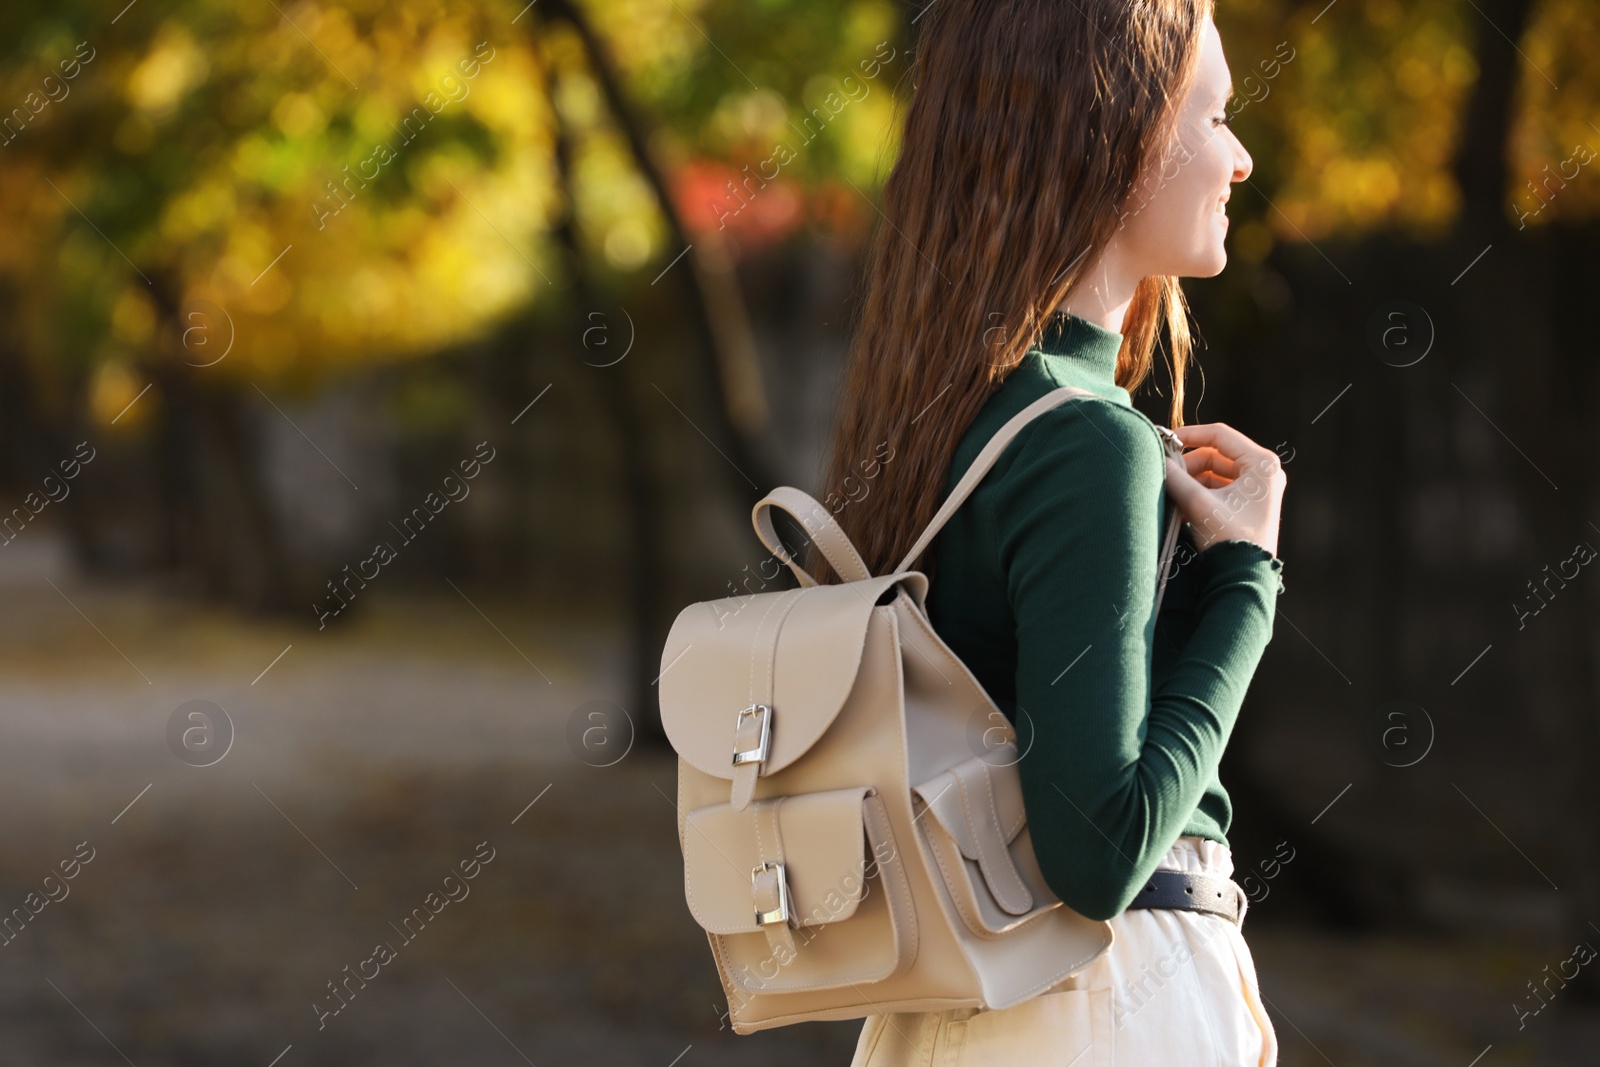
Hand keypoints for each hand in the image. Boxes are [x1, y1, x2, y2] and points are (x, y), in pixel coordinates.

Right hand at [1162, 422, 1285, 556]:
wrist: (1244, 578)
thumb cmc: (1230, 539)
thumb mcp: (1199, 504)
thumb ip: (1176, 478)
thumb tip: (1156, 458)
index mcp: (1262, 465)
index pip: (1219, 435)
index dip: (1189, 434)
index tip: (1165, 441)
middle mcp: (1264, 472)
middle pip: (1215, 454)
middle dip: (1187, 464)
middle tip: (1164, 473)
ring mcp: (1257, 489)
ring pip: (1214, 472)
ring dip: (1190, 481)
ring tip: (1171, 494)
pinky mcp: (1248, 504)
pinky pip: (1218, 489)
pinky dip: (1198, 493)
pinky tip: (1180, 507)